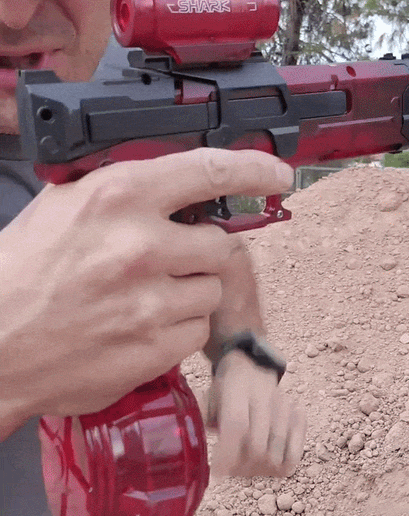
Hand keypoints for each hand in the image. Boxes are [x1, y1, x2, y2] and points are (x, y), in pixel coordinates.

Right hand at [0, 149, 292, 435]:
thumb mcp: (63, 205)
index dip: (254, 168)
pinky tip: (140, 326)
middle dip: (202, 251)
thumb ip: (122, 188)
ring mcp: (151, 301)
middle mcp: (141, 246)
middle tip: (170, 260)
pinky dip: (178, 328)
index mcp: (118, 197)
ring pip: (212, 289)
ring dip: (190, 292)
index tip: (276, 172)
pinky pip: (196, 329)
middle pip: (221, 241)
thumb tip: (177, 181)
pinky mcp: (155, 347)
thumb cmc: (20, 272)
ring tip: (144, 297)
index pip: (209, 169)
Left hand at [207, 351, 306, 477]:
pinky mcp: (298, 418)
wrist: (253, 367)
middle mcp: (266, 396)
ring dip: (258, 471)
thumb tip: (186, 444)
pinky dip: (280, 468)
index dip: (228, 454)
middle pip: (259, 448)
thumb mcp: (208, 397)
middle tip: (230, 470)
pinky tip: (265, 464)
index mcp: (238, 388)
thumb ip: (200, 418)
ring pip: (276, 457)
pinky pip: (294, 456)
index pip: (237, 426)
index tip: (218, 473)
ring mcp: (286, 408)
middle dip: (242, 468)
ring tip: (245, 467)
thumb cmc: (226, 389)